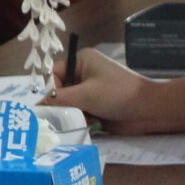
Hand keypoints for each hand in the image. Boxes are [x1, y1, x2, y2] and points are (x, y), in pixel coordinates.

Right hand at [50, 49, 164, 133]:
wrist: (148, 109)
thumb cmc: (117, 94)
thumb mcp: (85, 95)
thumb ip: (58, 100)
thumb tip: (36, 106)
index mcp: (82, 60)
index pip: (54, 74)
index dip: (51, 90)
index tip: (52, 106)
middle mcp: (85, 72)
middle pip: (60, 91)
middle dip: (63, 105)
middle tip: (67, 116)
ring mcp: (92, 89)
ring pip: (70, 104)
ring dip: (74, 114)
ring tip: (85, 119)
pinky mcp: (98, 104)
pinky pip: (81, 112)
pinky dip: (83, 119)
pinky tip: (92, 124)